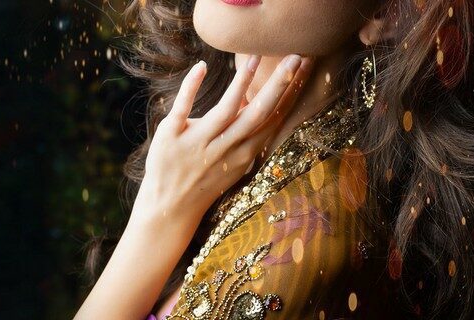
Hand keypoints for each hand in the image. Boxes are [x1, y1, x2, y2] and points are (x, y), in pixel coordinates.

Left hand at [132, 54, 314, 225]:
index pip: (274, 119)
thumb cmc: (204, 181)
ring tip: (255, 57)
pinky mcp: (170, 136)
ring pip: (226, 110)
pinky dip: (191, 87)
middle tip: (295, 57)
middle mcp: (225, 148)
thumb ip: (247, 137)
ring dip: (242, 82)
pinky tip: (201, 67)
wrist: (169, 207)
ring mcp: (198, 142)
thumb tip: (257, 103)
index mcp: (244, 153)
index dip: (291, 93)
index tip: (305, 68)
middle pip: (258, 113)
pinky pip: (183, 108)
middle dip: (279, 84)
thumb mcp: (233, 163)